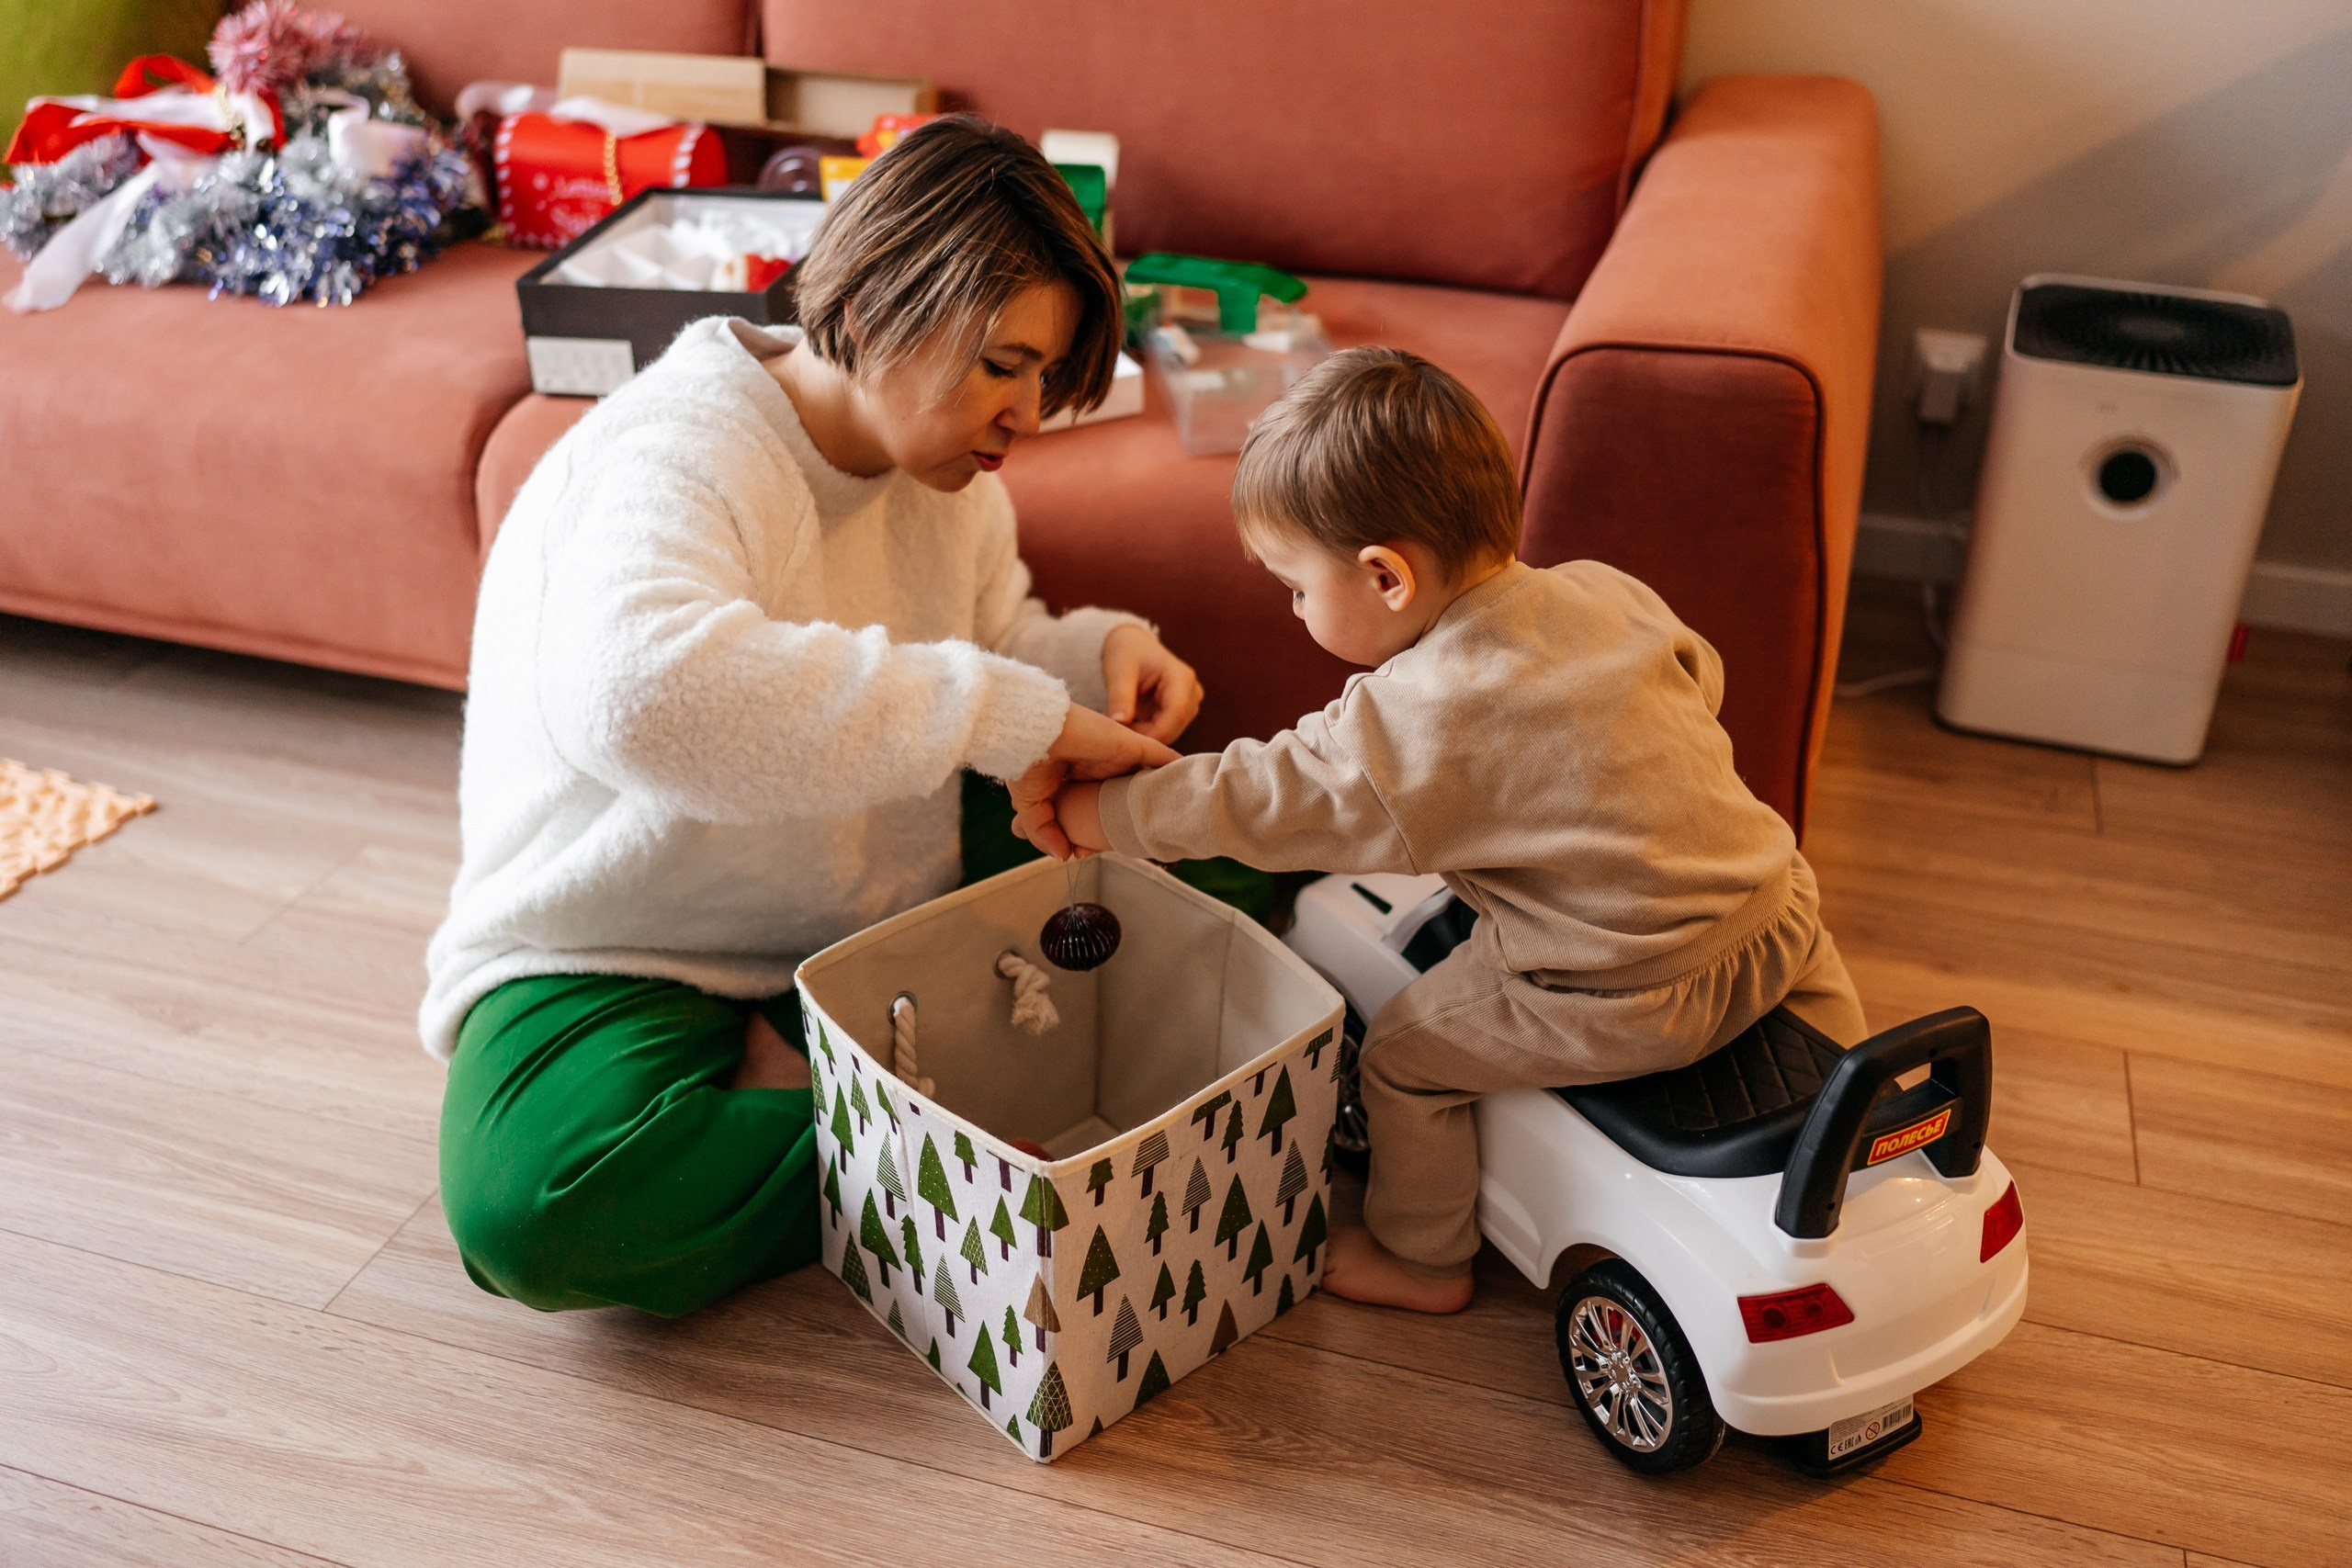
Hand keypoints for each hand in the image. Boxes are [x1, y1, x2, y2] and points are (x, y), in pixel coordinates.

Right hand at [1009, 703, 1179, 858]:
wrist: (1034, 732)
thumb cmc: (1027, 763)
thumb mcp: (1030, 806)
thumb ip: (1045, 832)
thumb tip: (1064, 856)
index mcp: (1073, 778)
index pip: (1093, 806)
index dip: (1096, 830)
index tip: (1090, 851)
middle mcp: (1097, 767)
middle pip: (1121, 796)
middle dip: (1130, 817)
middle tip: (1135, 842)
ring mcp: (1117, 755)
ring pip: (1143, 778)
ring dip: (1156, 794)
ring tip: (1173, 817)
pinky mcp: (1132, 745)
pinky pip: (1162, 756)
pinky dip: (1175, 768)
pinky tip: (1189, 785)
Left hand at [1102, 624, 1202, 745]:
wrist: (1132, 646)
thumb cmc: (1126, 653)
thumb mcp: (1119, 672)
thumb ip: (1120, 698)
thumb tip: (1119, 723)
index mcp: (1182, 678)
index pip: (1176, 714)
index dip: (1154, 733)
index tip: (1127, 739)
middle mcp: (1192, 692)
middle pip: (1175, 727)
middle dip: (1147, 736)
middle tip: (1119, 734)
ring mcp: (1189, 704)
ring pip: (1171, 733)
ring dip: (1147, 735)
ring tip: (1123, 725)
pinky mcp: (1182, 712)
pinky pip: (1166, 731)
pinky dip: (1147, 733)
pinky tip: (1131, 725)